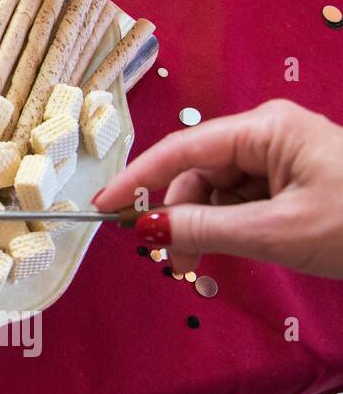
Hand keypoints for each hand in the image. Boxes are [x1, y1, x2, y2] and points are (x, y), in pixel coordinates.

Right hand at [93, 100, 342, 279]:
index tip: (100, 208)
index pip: (181, 149)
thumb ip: (203, 228)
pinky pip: (242, 200)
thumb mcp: (277, 232)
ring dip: (202, 225)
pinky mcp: (294, 180)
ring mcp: (283, 156)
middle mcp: (269, 133)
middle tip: (167, 259)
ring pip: (217, 189)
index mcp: (266, 128)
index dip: (136, 180)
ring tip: (200, 265)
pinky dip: (228, 226)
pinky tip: (226, 251)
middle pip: (198, 171)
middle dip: (177, 212)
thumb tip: (145, 228)